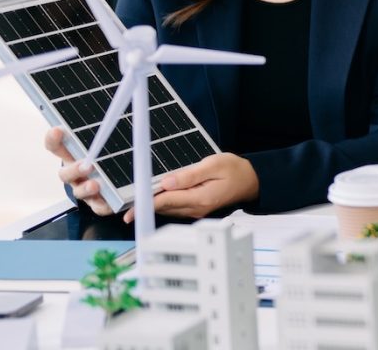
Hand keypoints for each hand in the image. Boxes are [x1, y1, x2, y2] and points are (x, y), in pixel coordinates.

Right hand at [46, 127, 111, 215]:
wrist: (122, 178)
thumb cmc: (109, 154)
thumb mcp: (106, 140)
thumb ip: (103, 131)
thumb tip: (97, 122)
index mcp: (73, 154)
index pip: (56, 146)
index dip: (54, 139)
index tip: (58, 130)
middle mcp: (76, 173)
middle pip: (65, 174)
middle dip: (74, 169)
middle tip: (86, 165)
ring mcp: (85, 189)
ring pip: (79, 192)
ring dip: (86, 189)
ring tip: (95, 185)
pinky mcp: (99, 203)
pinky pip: (99, 208)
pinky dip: (105, 206)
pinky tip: (111, 203)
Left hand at [138, 153, 258, 220]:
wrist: (251, 181)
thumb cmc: (235, 170)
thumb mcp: (213, 165)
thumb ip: (189, 175)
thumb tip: (166, 182)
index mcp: (200, 198)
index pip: (166, 201)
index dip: (145, 204)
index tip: (130, 210)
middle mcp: (196, 208)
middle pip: (164, 207)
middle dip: (145, 204)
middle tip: (126, 204)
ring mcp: (196, 211)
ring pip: (168, 208)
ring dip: (153, 203)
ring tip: (138, 199)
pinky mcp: (196, 209)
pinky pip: (175, 207)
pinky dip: (164, 202)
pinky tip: (157, 195)